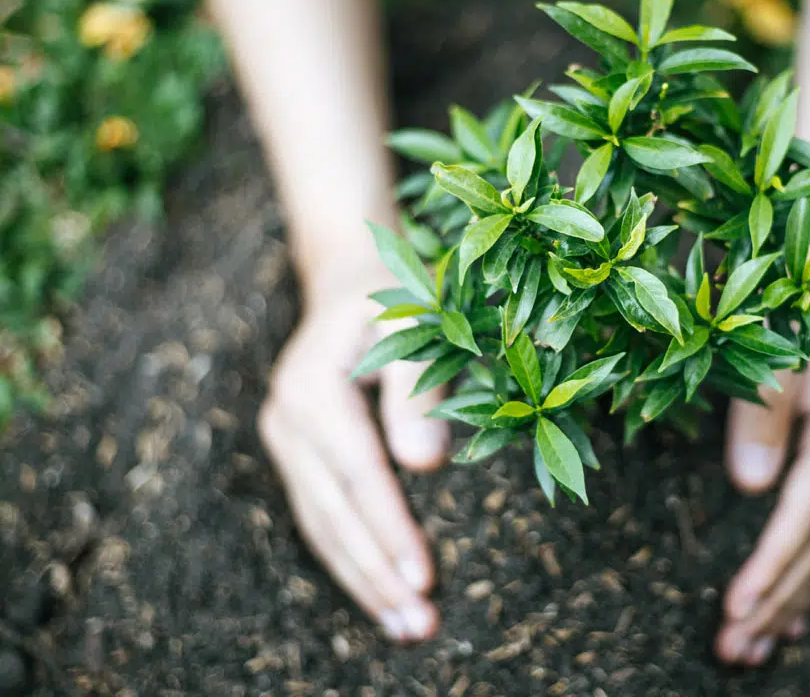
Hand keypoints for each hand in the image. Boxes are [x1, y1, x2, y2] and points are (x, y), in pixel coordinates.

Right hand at [257, 257, 449, 641]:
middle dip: (377, 573)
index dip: (391, 529)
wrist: (350, 280)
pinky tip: (379, 595)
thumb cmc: (396, 298)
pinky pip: (320, 517)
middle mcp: (287, 419)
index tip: (425, 579)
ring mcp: (285, 440)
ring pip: (321, 525)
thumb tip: (425, 466)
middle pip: (333, 512)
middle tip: (420, 625)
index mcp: (313, 387)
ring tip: (405, 628)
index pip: (358, 474)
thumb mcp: (416, 324)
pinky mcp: (296, 455)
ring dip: (362, 581)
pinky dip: (348, 559)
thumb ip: (419, 390)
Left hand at [716, 311, 809, 664]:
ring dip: (788, 606)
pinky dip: (809, 584)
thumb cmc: (788, 326)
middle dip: (773, 604)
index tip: (735, 610)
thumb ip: (762, 419)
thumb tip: (751, 487)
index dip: (769, 568)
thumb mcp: (770, 361)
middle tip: (732, 651)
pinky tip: (793, 623)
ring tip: (750, 651)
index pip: (802, 521)